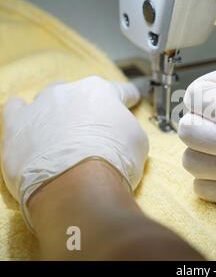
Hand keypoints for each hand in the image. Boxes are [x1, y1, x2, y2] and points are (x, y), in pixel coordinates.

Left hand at [1, 76, 148, 225]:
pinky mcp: (15, 125)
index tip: (130, 100)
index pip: (120, 90)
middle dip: (87, 107)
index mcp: (102, 91)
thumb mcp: (138, 142)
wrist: (78, 186)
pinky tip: (30, 123)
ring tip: (61, 130)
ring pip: (48, 98)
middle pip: (80, 92)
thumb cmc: (113, 163)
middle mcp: (69, 91)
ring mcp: (40, 106)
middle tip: (93, 129)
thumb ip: (127, 127)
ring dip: (56, 111)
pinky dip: (23, 114)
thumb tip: (120, 131)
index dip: (128, 97)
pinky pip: (15, 108)